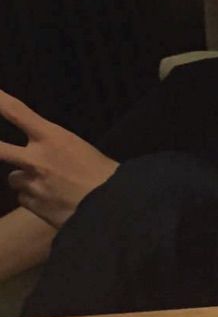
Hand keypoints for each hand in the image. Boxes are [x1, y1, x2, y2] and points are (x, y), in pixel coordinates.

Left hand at [0, 90, 118, 227]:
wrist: (109, 204)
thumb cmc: (103, 172)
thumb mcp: (81, 149)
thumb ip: (56, 148)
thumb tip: (45, 153)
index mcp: (52, 138)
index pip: (17, 112)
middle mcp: (35, 158)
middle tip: (0, 148)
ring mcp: (30, 183)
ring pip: (14, 178)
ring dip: (26, 179)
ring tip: (47, 184)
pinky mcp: (30, 204)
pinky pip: (24, 197)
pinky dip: (34, 197)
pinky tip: (52, 200)